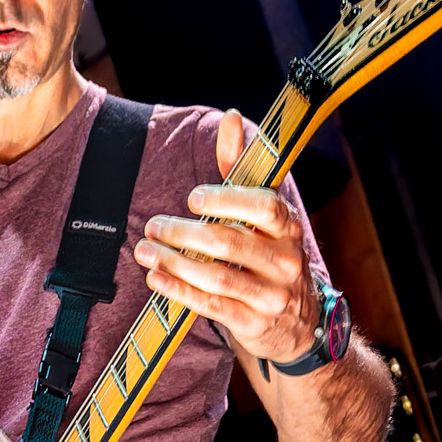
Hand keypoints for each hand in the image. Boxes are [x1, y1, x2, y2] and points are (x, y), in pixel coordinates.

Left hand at [134, 111, 317, 365]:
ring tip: (145, 251)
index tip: (193, 198)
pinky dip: (179, 291)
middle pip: (229, 243)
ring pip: (216, 277)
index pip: (264, 206)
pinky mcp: (253, 323)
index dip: (227, 199)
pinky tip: (156, 278)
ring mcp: (270, 295)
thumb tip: (228, 117)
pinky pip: (211, 306)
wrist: (297, 324)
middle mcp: (284, 260)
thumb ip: (241, 169)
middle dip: (184, 233)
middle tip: (154, 226)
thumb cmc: (269, 257)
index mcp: (288, 227)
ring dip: (174, 262)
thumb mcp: (263, 216)